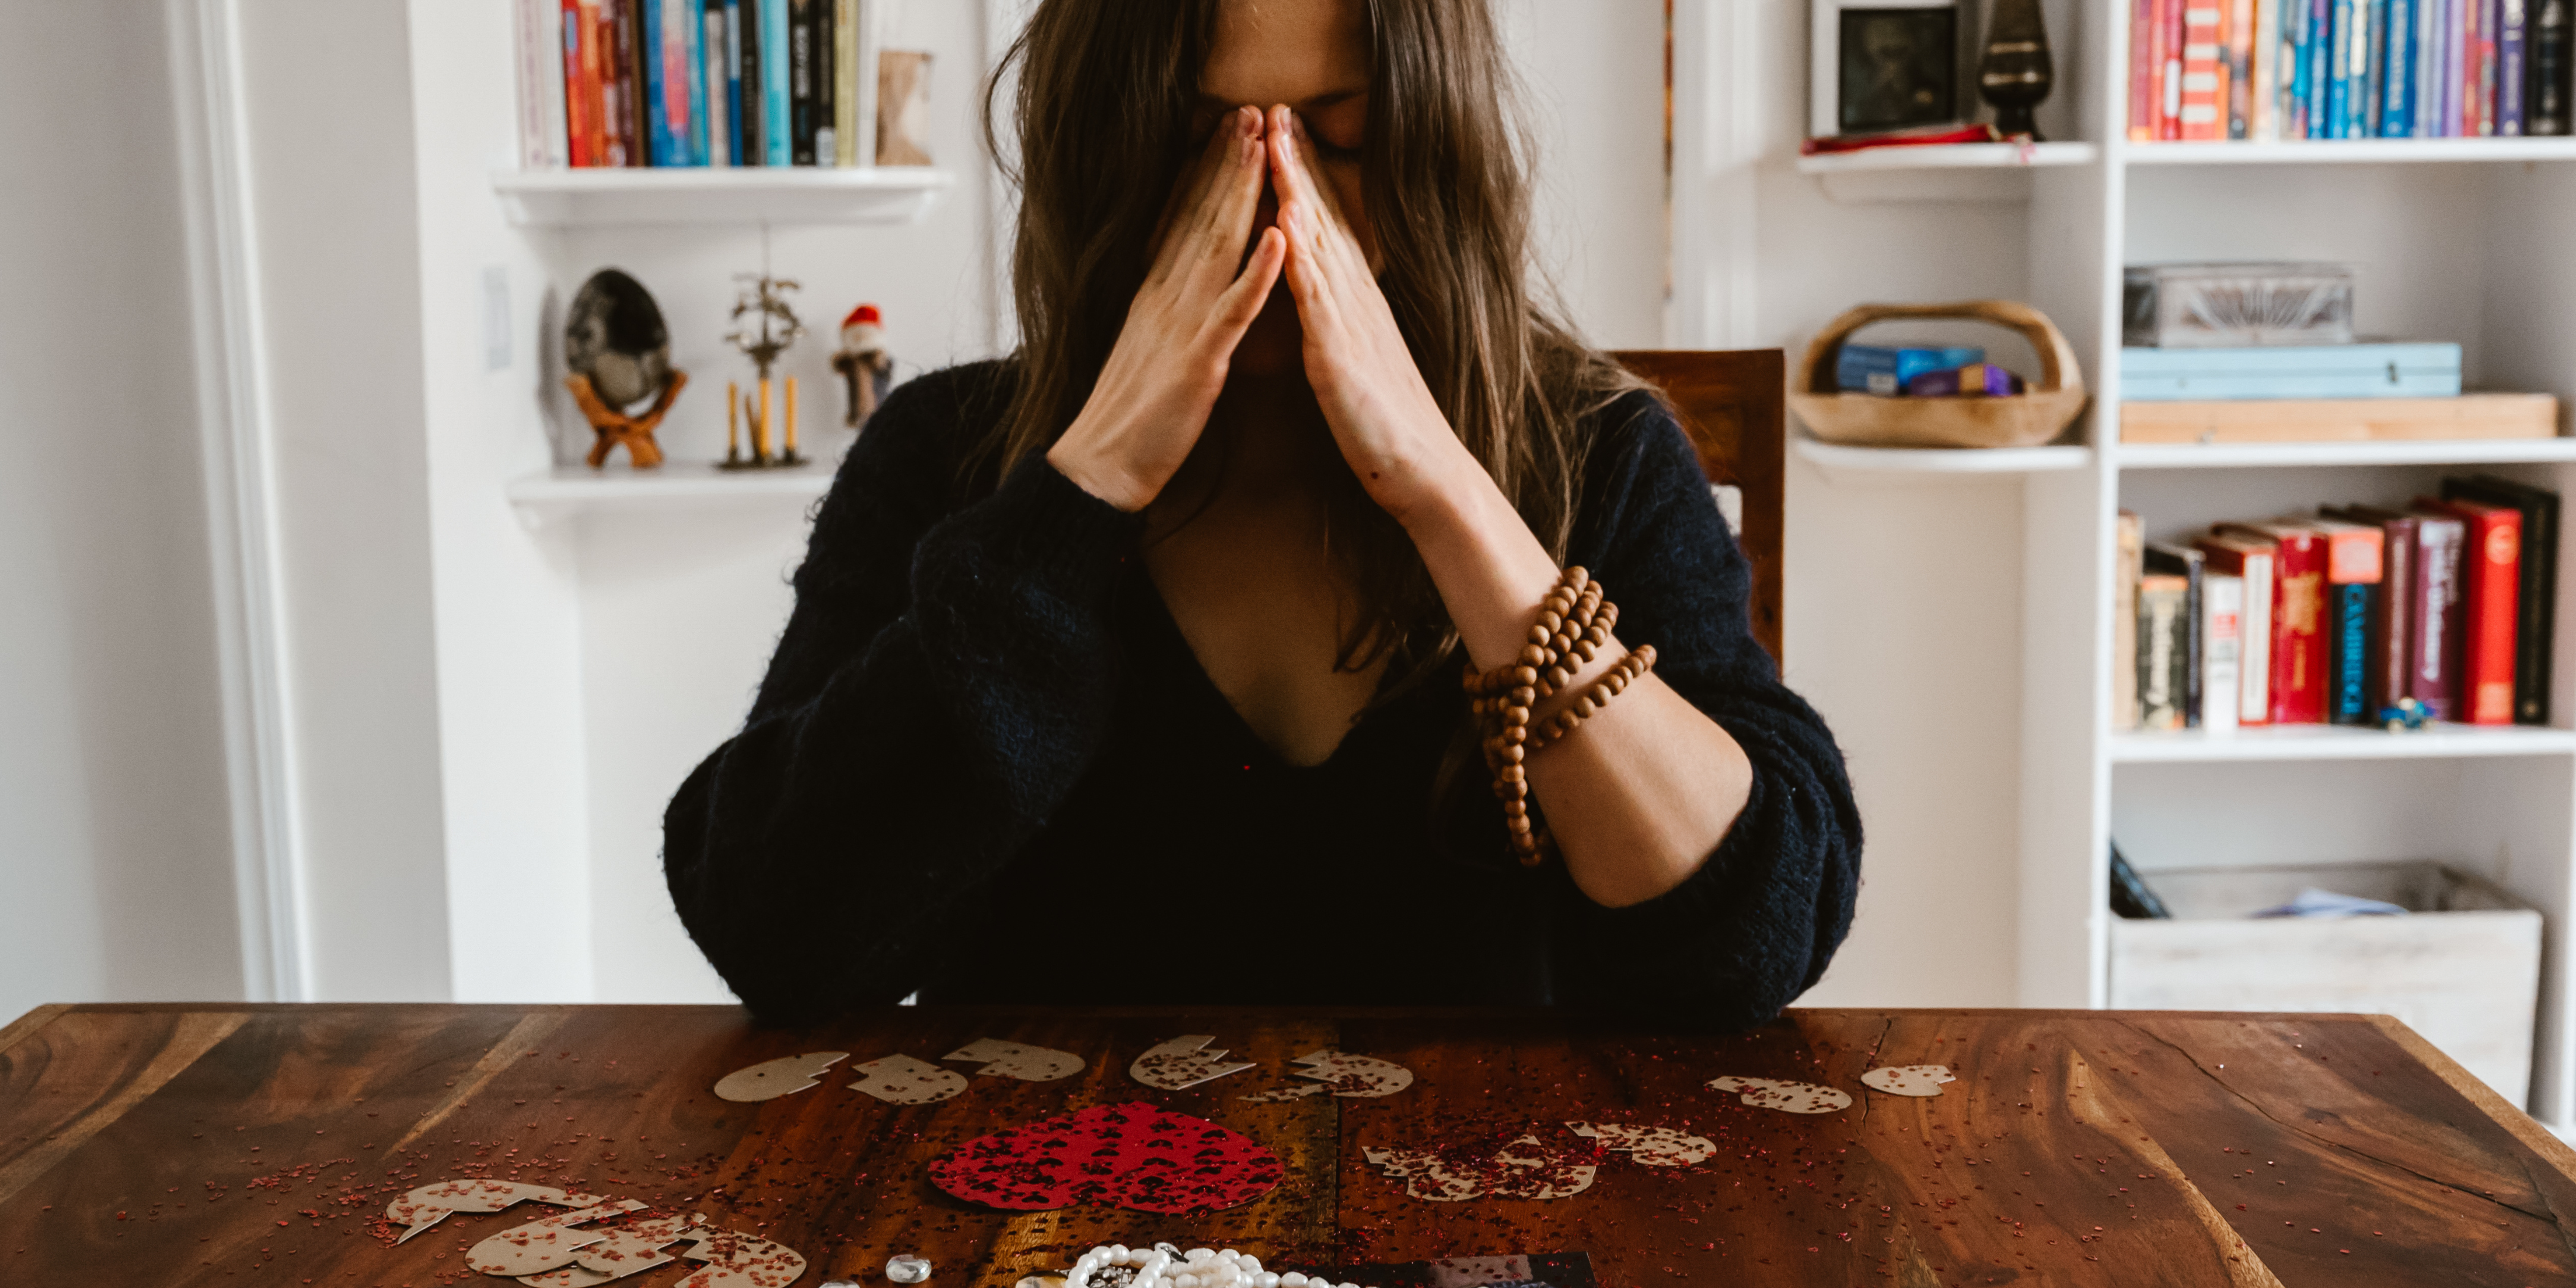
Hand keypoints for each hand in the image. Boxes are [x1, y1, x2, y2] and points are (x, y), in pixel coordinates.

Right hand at [1046, 107, 1286, 512]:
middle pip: (1202, 217)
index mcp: (1157, 296)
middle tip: (1250, 112)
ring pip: (1218, 246)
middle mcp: (1168, 298)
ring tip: (1263, 146)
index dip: (1206, 173)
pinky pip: (1233, 310)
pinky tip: (1279, 235)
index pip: (1184, 221)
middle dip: (1227, 163)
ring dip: (1242, 194)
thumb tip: (1174, 281)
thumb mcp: (1147, 347)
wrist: (1100, 468)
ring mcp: (1183, 326)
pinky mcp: (1199, 361)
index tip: (1227, 130)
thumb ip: (1165, 309)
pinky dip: (1257, 271)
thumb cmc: (1131, 417)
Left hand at [1265, 105, 1471, 526]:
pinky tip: (1287, 220)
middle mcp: (1355, 303)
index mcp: (1354, 306)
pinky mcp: (1339, 357)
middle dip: (1297, 164)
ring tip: (1274, 140)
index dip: (1305, 179)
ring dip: (1296, 189)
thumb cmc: (1387, 426)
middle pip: (1323, 220)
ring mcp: (1350, 325)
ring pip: (1319, 244)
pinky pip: (1317, 299)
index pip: (1326, 230)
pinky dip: (1301, 255)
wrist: (1423, 473)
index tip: (1283, 134)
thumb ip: (1343, 325)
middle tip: (1274, 109)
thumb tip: (1329, 301)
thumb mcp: (1359, 361)